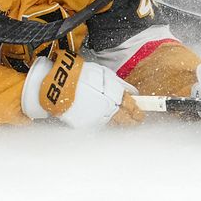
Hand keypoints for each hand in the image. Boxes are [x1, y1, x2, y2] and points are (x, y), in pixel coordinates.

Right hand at [21, 49, 144, 128]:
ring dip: (119, 122)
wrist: (60, 85)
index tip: (140, 114)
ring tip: (123, 121)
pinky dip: (103, 122)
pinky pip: (99, 124)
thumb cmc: (82, 76)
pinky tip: (104, 119)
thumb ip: (119, 85)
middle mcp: (108, 109)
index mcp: (114, 95)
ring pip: (113, 123)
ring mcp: (97, 118)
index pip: (131, 106)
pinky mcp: (87, 125)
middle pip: (125, 119)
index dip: (137, 111)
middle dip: (132, 120)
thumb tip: (132, 92)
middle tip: (136, 121)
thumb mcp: (104, 75)